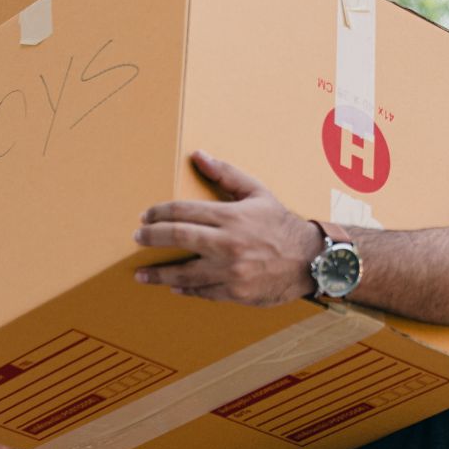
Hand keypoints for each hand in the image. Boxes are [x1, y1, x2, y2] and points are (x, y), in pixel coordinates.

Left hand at [132, 150, 320, 305]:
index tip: (146, 215)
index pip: (184, 211)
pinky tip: (173, 288)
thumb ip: (226, 174)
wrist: (310, 258)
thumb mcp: (257, 192)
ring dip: (159, 273)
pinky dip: (186, 290)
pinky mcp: (236, 292)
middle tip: (137, 237)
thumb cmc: (281, 223)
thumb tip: (199, 155)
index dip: (159, 212)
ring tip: (141, 274)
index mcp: (231, 216)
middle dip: (152, 237)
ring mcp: (231, 271)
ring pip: (185, 273)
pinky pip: (203, 292)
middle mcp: (228, 244)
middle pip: (179, 238)